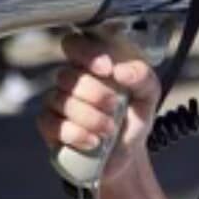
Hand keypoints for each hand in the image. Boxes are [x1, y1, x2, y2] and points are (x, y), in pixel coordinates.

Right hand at [37, 32, 160, 186]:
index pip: (74, 44)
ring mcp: (57, 102)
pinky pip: (52, 124)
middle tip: (115, 106)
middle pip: (67, 76)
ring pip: (61, 101)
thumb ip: (142, 76)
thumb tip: (121, 71)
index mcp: (91, 64)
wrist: (127, 154)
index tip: (107, 69)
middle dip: (95, 94)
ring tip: (109, 130)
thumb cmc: (134, 117)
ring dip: (90, 117)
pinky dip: (76, 134)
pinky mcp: (50, 127)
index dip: (86, 54)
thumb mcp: (148, 94)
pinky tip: (94, 142)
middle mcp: (70, 80)